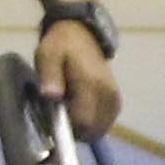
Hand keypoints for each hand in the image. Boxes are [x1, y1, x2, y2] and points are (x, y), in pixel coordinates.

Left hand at [36, 16, 120, 142]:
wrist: (81, 34)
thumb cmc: (60, 46)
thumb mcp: (47, 55)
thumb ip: (50, 76)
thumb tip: (51, 96)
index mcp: (92, 84)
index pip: (83, 122)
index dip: (66, 127)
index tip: (52, 118)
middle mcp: (108, 95)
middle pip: (92, 131)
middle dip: (73, 129)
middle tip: (58, 113)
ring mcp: (115, 100)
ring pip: (98, 130)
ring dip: (81, 127)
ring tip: (67, 108)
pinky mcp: (116, 102)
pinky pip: (103, 124)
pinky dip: (90, 123)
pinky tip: (78, 109)